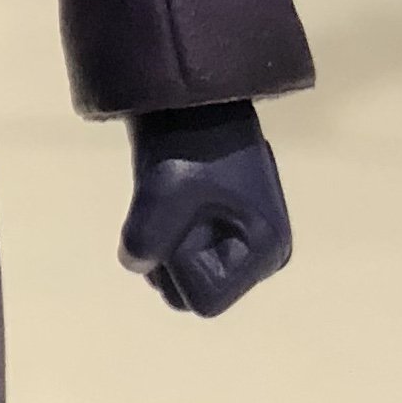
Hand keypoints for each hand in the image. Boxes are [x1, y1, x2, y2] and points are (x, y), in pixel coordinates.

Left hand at [120, 111, 290, 319]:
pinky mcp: (221, 234)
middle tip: (169, 208)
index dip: (180, 265)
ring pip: (177, 279)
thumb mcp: (165, 190)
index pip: (205, 300)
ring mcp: (241, 247)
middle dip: (168, 259)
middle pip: (190, 294)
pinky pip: (177, 258)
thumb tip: (136, 263)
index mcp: (265, 252)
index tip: (184, 216)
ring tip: (168, 200)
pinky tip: (166, 202)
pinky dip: (162, 238)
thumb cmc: (189, 143)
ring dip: (161, 247)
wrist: (191, 102)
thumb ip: (145, 239)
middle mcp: (261, 259)